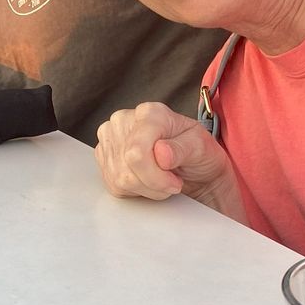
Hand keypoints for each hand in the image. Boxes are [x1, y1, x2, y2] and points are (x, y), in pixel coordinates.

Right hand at [95, 102, 240, 211]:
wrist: (194, 167)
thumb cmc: (198, 154)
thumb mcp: (201, 148)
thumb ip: (182, 149)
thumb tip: (160, 152)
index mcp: (149, 113)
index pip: (137, 152)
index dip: (156, 176)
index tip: (174, 183)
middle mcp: (123, 121)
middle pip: (127, 167)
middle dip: (152, 184)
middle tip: (171, 181)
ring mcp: (110, 138)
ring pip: (119, 179)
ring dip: (145, 188)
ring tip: (161, 180)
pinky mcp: (103, 157)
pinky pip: (113, 184)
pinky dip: (134, 190)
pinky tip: (147, 180)